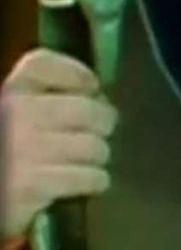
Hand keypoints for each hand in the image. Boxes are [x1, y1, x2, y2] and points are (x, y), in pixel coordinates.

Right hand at [1, 49, 115, 241]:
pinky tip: (88, 182)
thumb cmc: (8, 153)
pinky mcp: (33, 184)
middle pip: (87, 109)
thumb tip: (95, 96)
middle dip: (102, 123)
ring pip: (93, 146)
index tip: (92, 89)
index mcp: (7, 93)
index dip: (77, 74)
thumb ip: (41, 100)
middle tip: (99, 133)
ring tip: (89, 161)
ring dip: (98, 156)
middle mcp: (14, 113)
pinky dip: (95, 180)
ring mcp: (24, 149)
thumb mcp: (13, 117)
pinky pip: (88, 177)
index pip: (43, 64)